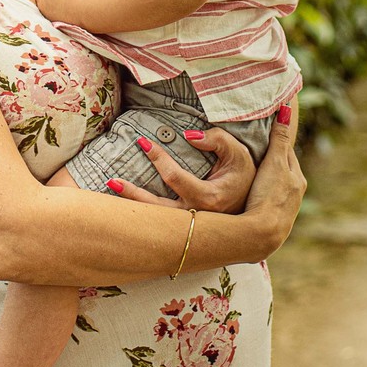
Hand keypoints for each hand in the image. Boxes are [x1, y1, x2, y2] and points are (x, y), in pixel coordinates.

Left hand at [104, 126, 256, 212]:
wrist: (255, 211)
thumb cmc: (243, 176)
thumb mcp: (239, 153)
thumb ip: (217, 140)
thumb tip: (188, 136)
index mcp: (209, 198)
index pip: (175, 177)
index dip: (158, 159)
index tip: (143, 142)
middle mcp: (197, 216)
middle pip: (157, 208)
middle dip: (133, 194)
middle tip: (111, 179)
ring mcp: (190, 227)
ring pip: (155, 220)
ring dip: (132, 205)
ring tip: (111, 189)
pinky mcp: (185, 229)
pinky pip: (159, 224)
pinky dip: (141, 215)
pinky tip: (121, 206)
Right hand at [240, 103, 306, 255]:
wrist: (264, 232)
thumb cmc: (269, 194)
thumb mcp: (274, 163)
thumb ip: (279, 138)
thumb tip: (287, 111)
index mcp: (297, 176)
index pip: (286, 151)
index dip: (276, 140)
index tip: (267, 129)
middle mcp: (295, 191)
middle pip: (283, 167)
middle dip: (274, 157)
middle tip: (258, 146)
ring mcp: (287, 206)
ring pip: (277, 182)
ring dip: (268, 175)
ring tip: (254, 169)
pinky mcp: (275, 217)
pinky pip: (270, 196)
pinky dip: (264, 189)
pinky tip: (253, 192)